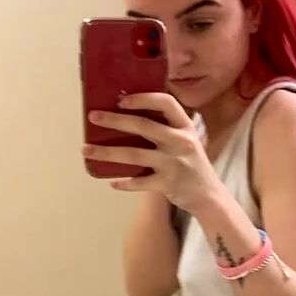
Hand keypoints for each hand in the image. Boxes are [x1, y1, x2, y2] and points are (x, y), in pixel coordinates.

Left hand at [83, 93, 217, 213]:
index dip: (143, 98)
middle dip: (115, 121)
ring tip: (86, 150)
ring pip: (134, 155)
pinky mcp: (168, 184)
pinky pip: (139, 182)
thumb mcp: (186, 140)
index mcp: (185, 127)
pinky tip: (111, 181)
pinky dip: (124, 183)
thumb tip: (127, 116)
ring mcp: (174, 163)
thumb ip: (166, 128)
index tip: (121, 99)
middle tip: (93, 117)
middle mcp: (180, 142)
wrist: (209, 196)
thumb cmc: (191, 164)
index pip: (166, 103)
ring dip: (107, 152)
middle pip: (144, 126)